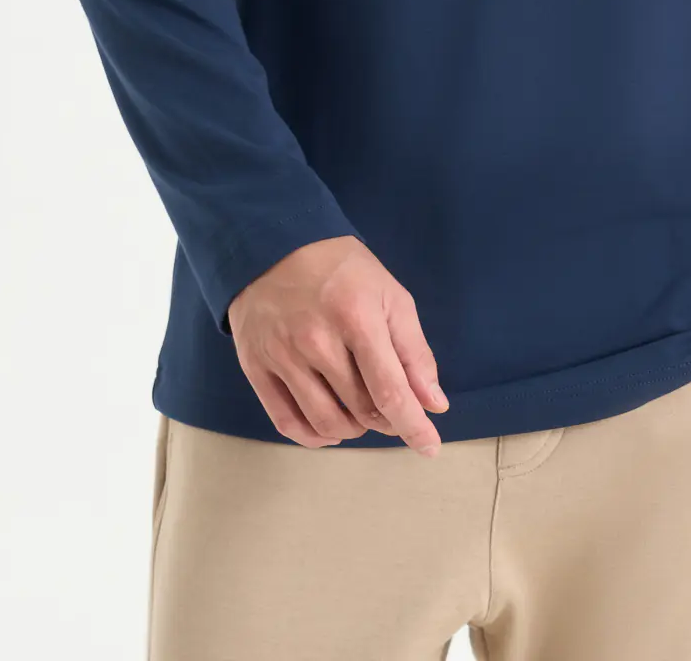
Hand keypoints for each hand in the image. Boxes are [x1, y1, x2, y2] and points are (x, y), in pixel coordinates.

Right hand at [226, 235, 448, 454]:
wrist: (275, 244)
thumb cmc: (343, 269)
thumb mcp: (390, 295)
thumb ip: (414, 351)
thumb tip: (434, 404)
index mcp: (357, 318)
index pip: (390, 390)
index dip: (413, 426)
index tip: (430, 447)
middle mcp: (317, 341)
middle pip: (361, 409)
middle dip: (385, 419)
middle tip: (391, 407)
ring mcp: (282, 356)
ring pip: (326, 422)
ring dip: (354, 429)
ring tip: (363, 416)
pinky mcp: (256, 367)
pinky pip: (287, 422)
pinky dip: (314, 436)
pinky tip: (331, 428)